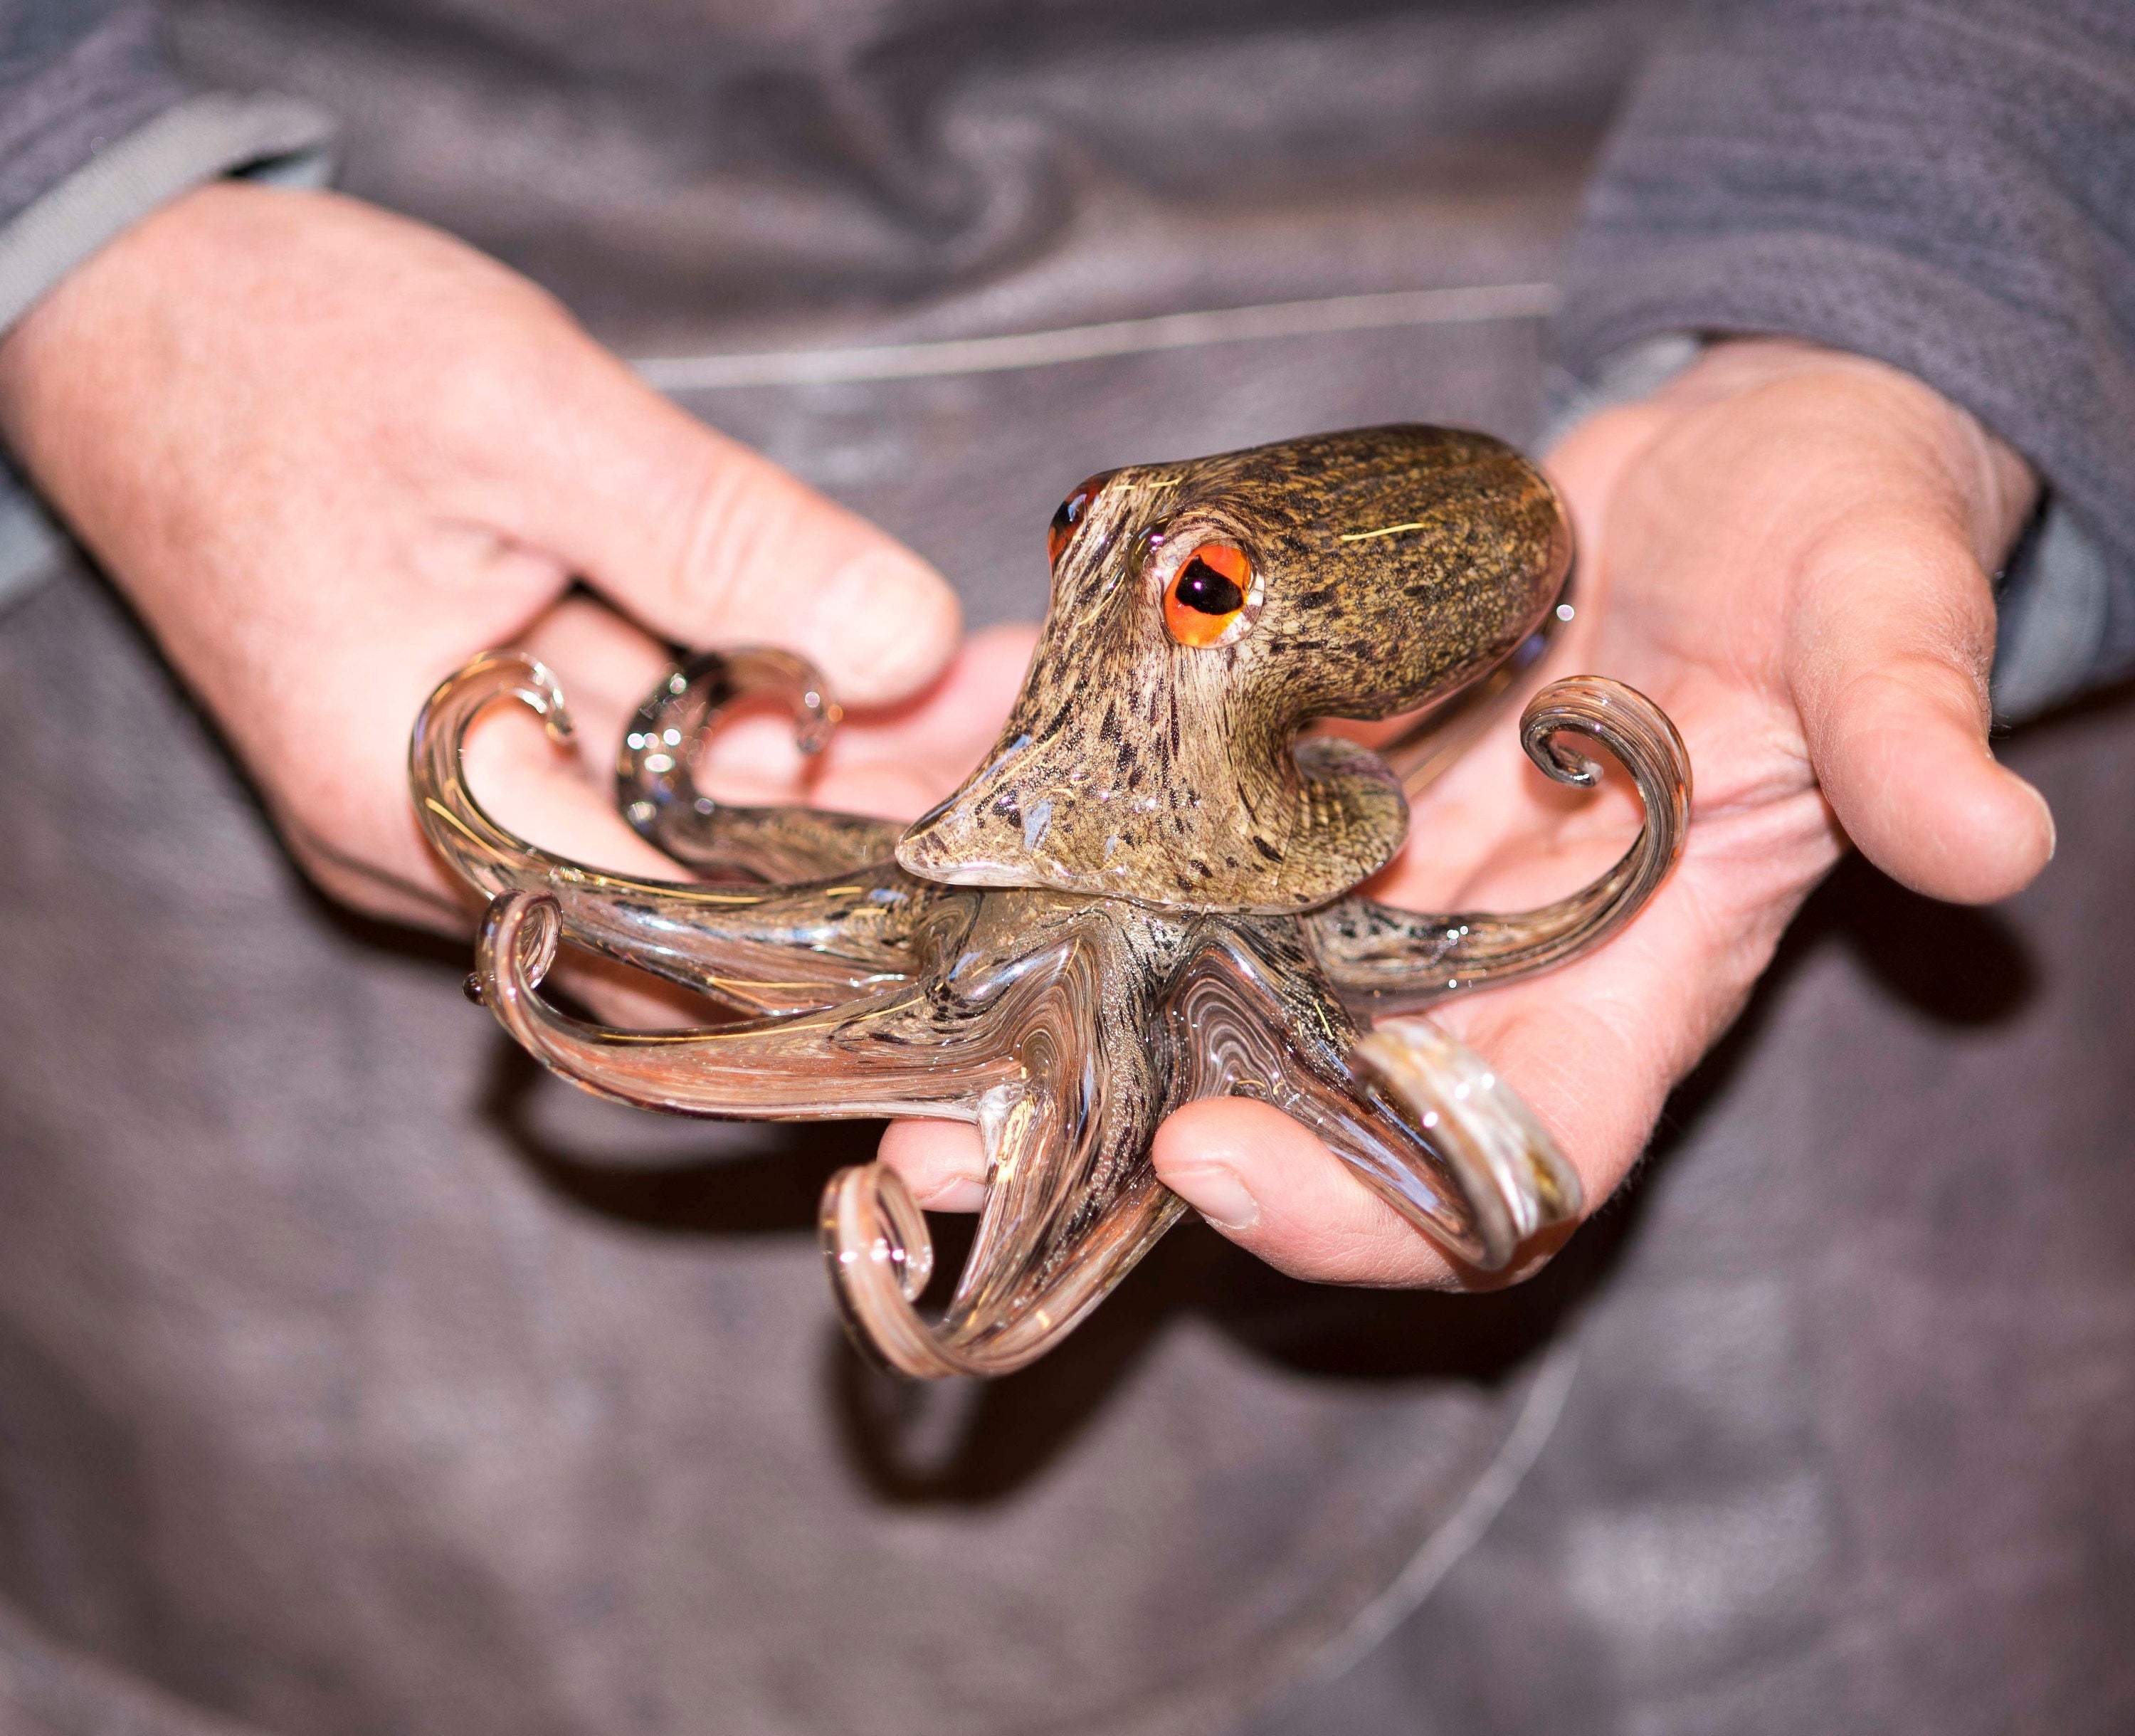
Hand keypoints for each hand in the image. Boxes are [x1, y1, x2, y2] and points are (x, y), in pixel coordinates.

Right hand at [0, 181, 1012, 945]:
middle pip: (709, 870)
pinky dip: (757, 694)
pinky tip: (881, 642)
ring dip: (839, 742)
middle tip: (1028, 732)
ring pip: (690, 804)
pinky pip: (649, 741)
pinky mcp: (492, 723)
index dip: (863, 894)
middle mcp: (449, 834)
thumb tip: (903, 643)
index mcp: (430, 799)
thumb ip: (716, 538)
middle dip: (877, 803)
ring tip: (990, 677)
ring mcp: (469, 784)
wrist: (125, 307)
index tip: (1000, 846)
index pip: (691, 929)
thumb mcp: (518, 416)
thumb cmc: (276, 352)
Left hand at [886, 338, 2051, 1282]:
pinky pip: (1163, 820)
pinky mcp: (1298, 765)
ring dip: (1043, 1000)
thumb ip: (1906, 729)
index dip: (1367, 1204)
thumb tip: (1991, 837)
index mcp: (1624, 973)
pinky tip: (922, 798)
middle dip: (1124, 1135)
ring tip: (881, 1017)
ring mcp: (1368, 864)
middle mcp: (1469, 950)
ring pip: (1192, 973)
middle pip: (1295, 1095)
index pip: (1500, 1160)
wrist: (1738, 463)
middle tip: (947, 1144)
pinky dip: (1051, 815)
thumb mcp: (1886, 620)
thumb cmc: (1836, 545)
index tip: (1226, 1168)